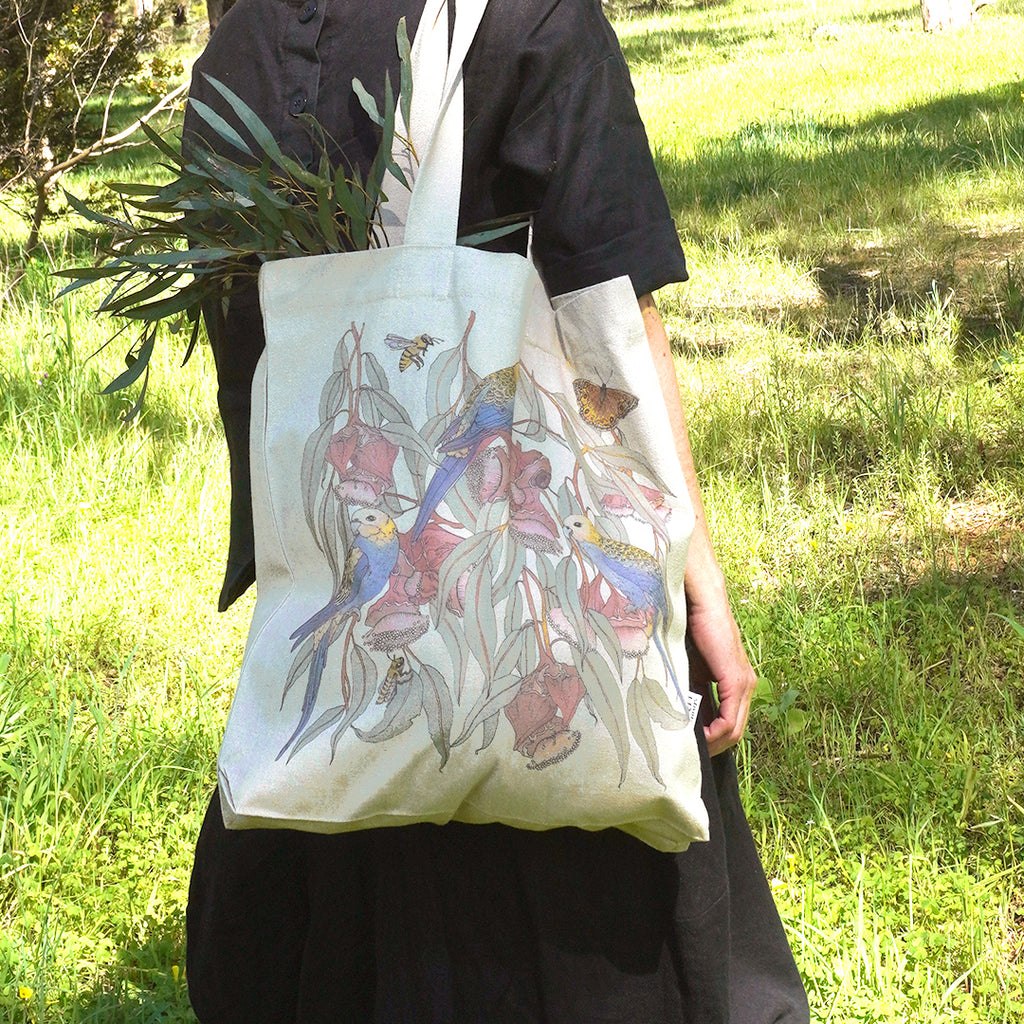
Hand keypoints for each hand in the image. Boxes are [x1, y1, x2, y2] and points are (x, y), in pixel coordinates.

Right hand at [686, 590, 756, 756]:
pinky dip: (715, 733)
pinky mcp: (736, 679)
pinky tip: (698, 737)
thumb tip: (678, 714)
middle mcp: (746, 686)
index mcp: (735, 683)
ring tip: (691, 750)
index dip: (711, 740)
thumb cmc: (692, 628)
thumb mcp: (690, 667)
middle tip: (690, 755)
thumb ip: (690, 689)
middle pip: (734, 732)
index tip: (690, 747)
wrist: (701, 602)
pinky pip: (729, 719)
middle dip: (713, 747)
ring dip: (713, 744)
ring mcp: (744, 683)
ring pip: (734, 730)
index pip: (729, 723)